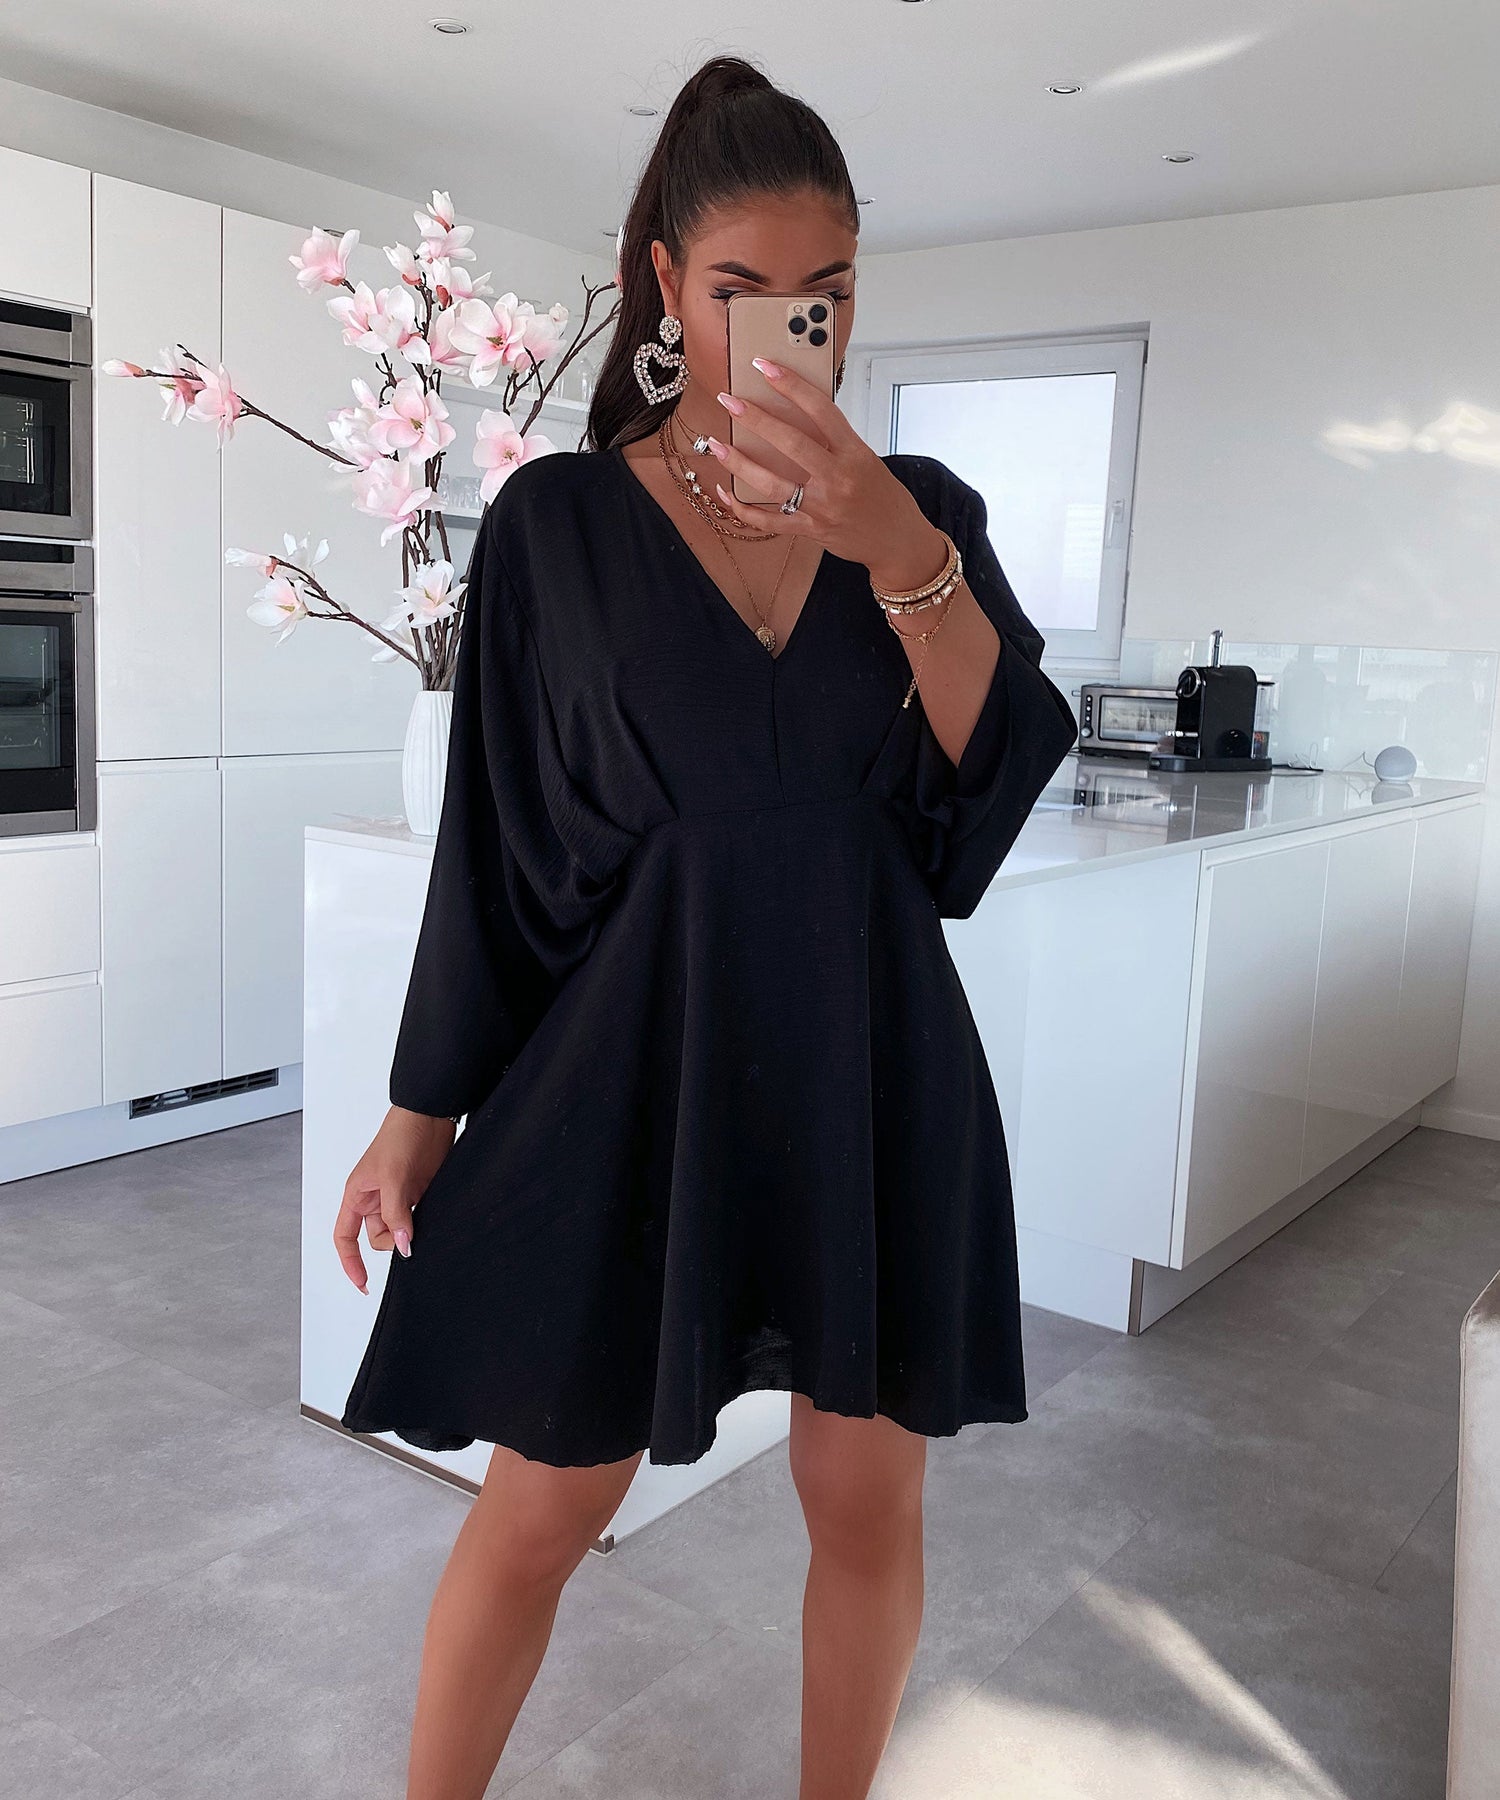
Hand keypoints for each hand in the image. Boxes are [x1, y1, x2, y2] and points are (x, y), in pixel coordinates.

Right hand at [332, 1106, 455, 1293]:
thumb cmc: (400, 1136)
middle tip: (409, 1233)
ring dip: (410, 1233)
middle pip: (377, 1238)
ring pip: (399, 1231)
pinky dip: (422, 1226)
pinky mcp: (417, 1194)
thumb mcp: (393, 1178)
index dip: (351, 1262)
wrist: (430, 1117)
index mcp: (357, 1196)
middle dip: (392, 1242)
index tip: (363, 1283)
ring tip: (422, 1218)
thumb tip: (402, 1247)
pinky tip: (431, 1221)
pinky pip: (416, 1220)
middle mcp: (374, 1200)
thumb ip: (395, 1215)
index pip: (345, 1237)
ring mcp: (397, 1198)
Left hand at [707, 357, 949, 590]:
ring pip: (772, 484)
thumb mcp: (866, 460)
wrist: (898, 542)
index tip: (766, 367)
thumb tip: (796, 417)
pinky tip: (725, 493)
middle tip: (730, 400)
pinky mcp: (810, 529)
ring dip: (739, 462)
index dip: (792, 385)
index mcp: (855, 454)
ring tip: (715, 444)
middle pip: (791, 443)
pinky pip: (769, 521)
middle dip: (756, 419)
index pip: (821, 410)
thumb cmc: (884, 497)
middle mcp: (838, 478)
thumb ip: (835, 442)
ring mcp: (822, 507)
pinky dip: (743, 509)